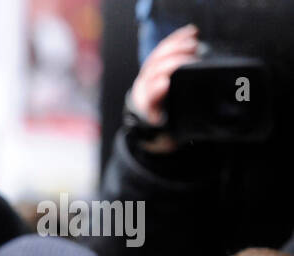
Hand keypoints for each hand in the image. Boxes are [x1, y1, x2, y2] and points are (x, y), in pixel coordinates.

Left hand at [127, 24, 198, 150]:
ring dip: (174, 48)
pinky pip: (163, 49)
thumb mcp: (169, 137)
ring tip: (194, 43)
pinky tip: (192, 32)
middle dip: (170, 62)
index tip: (166, 83)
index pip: (149, 98)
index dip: (156, 90)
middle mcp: (144, 91)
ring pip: (156, 58)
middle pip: (153, 72)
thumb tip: (198, 135)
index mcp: (147, 110)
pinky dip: (177, 40)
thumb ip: (176, 133)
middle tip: (192, 55)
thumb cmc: (164, 130)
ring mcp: (148, 77)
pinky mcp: (154, 67)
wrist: (148, 124)